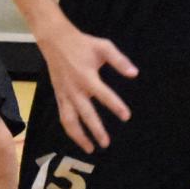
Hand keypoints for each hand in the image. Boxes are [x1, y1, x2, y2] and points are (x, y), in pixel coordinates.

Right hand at [38, 18, 137, 152]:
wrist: (55, 40)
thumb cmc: (82, 44)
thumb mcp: (103, 47)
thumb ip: (119, 60)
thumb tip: (134, 74)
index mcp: (87, 76)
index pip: (104, 95)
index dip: (116, 106)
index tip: (126, 116)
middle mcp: (75, 89)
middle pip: (85, 114)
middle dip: (96, 130)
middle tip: (106, 143)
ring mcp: (64, 94)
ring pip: (69, 120)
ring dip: (78, 136)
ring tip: (89, 148)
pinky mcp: (58, 95)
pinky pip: (63, 116)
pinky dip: (69, 129)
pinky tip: (78, 137)